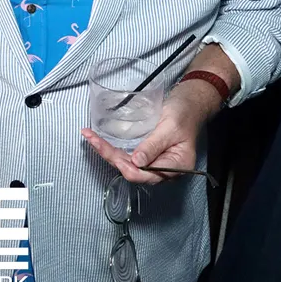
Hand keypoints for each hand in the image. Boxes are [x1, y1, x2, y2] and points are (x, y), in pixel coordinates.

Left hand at [82, 82, 210, 184]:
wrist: (189, 105)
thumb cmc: (184, 114)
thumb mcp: (170, 127)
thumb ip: (154, 145)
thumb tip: (136, 162)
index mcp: (175, 167)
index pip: (147, 176)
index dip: (128, 168)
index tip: (113, 156)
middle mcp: (164, 170)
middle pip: (133, 170)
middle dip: (111, 156)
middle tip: (92, 139)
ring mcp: (154, 163)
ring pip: (127, 164)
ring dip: (108, 152)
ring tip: (91, 138)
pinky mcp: (147, 155)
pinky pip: (128, 156)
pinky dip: (114, 149)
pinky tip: (100, 141)